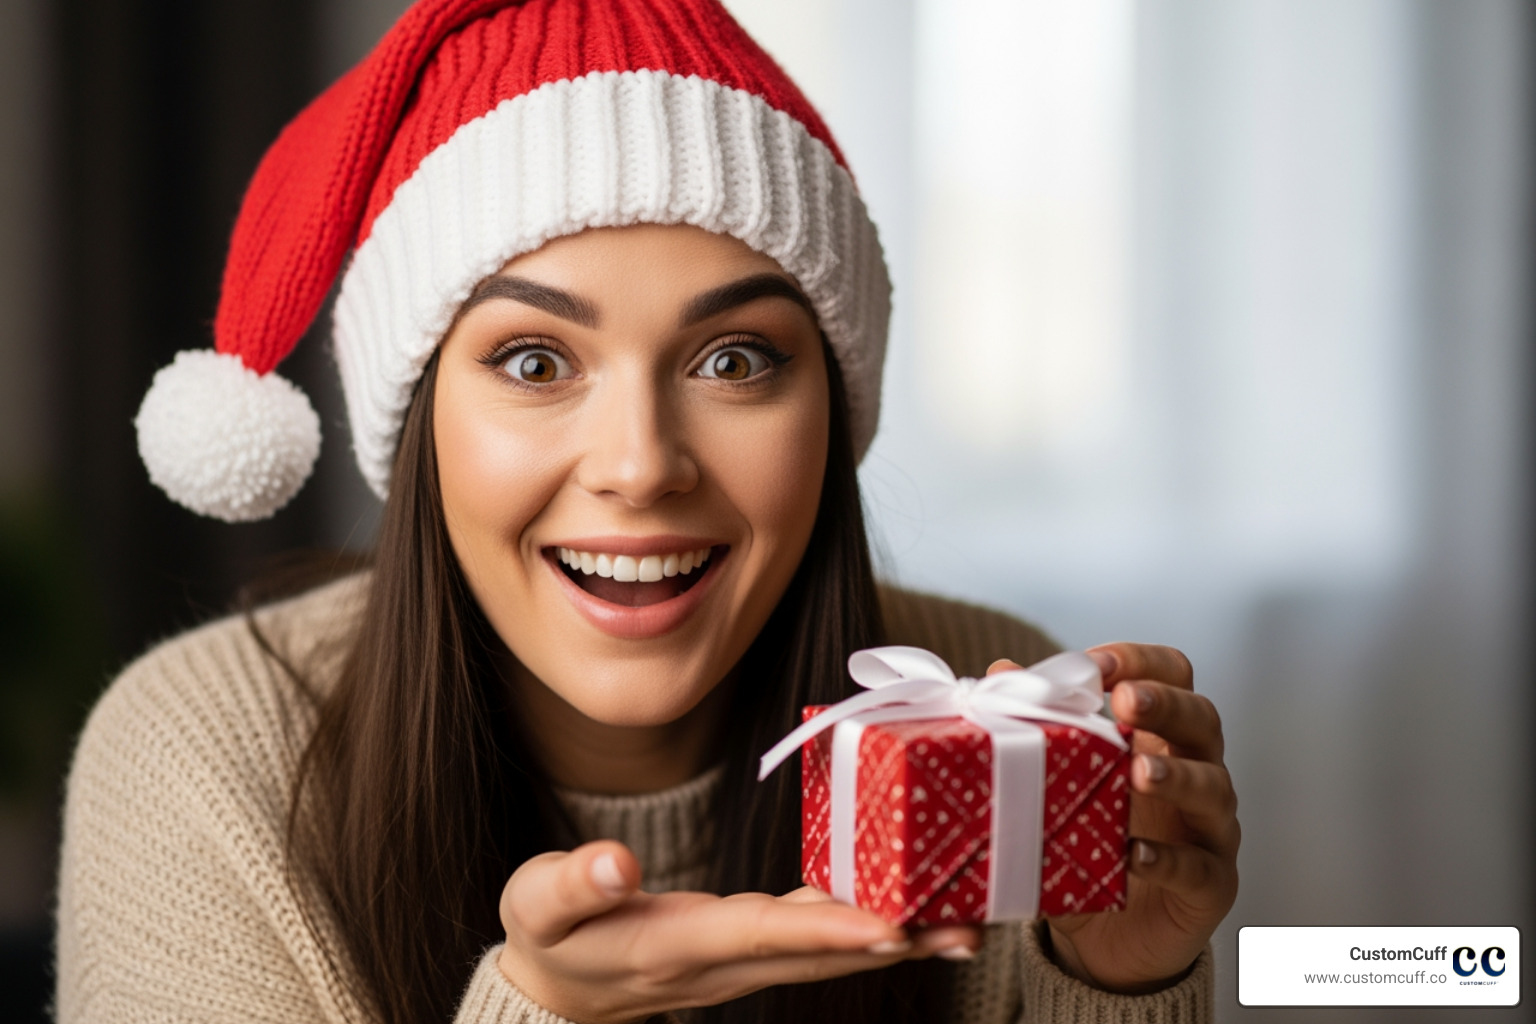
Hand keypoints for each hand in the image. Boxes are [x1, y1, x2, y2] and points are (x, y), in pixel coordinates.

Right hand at [496, 840, 981, 1022]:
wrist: (556, 992)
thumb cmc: (549, 938)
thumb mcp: (536, 905)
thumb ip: (573, 884)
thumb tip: (615, 863)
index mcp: (675, 948)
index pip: (762, 935)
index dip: (826, 932)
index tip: (889, 925)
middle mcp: (722, 963)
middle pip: (818, 956)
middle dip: (894, 943)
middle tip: (966, 928)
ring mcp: (739, 963)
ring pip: (826, 955)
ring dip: (896, 941)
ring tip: (964, 924)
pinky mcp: (747, 950)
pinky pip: (815, 942)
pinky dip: (863, 927)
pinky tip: (906, 907)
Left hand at [989, 644, 1238, 992]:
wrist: (1106, 938)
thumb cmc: (1088, 843)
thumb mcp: (1057, 784)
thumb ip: (1036, 728)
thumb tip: (1000, 670)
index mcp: (1160, 735)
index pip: (1173, 675)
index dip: (1142, 661)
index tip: (1096, 665)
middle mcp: (1195, 771)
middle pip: (1202, 719)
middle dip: (1166, 704)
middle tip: (1126, 701)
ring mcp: (1209, 829)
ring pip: (1213, 787)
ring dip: (1176, 776)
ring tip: (1138, 773)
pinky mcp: (1210, 885)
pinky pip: (1200, 867)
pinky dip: (1167, 859)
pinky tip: (1133, 856)